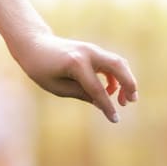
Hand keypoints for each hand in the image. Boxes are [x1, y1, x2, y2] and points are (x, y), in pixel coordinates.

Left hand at [10, 33, 137, 122]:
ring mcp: (93, 49)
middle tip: (131, 101)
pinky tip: (111, 90)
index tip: (115, 119)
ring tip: (125, 99)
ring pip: (118, 63)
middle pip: (117, 67)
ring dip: (126, 80)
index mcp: (76, 64)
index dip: (107, 105)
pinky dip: (115, 76)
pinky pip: (111, 63)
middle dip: (129, 84)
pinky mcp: (93, 51)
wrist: (35, 46)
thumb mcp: (57, 87)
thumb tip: (102, 102)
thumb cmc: (42, 69)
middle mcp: (88, 53)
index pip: (96, 88)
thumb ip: (81, 94)